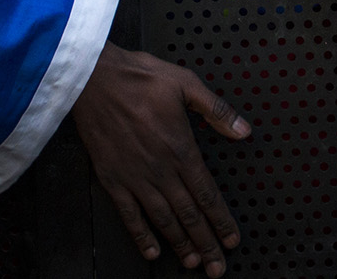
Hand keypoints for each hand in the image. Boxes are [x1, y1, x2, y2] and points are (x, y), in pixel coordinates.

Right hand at [72, 43, 248, 274]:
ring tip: (193, 263)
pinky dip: (141, 236)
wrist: (92, 79)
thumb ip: (217, 110)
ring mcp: (135, 177)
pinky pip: (129, 215)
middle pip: (189, 214)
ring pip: (163, 220)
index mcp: (181, 148)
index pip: (207, 193)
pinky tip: (152, 251)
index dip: (221, 220)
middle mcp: (161, 169)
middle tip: (217, 267)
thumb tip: (244, 130)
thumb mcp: (186, 83)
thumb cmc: (139, 77)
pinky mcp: (112, 179)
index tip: (233, 239)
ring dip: (180, 243)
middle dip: (206, 243)